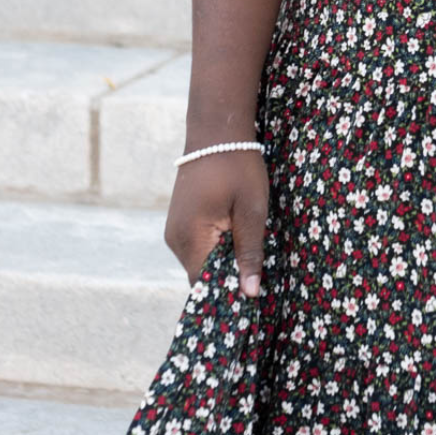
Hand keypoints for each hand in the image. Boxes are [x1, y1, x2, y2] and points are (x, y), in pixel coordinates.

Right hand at [164, 150, 269, 297]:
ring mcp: (175, 231)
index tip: (254, 302)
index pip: (205, 285)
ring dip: (225, 264)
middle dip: (229, 280)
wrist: (217, 132)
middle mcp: (175, 239)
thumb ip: (249, 253)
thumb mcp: (252, 211)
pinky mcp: (181, 223)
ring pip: (202, 263)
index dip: (228, 296)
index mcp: (190, 238)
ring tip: (252, 260)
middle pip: (202, 276)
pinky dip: (218, 250)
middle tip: (260, 282)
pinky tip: (239, 243)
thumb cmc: (238, 167)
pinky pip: (199, 248)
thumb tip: (250, 293)